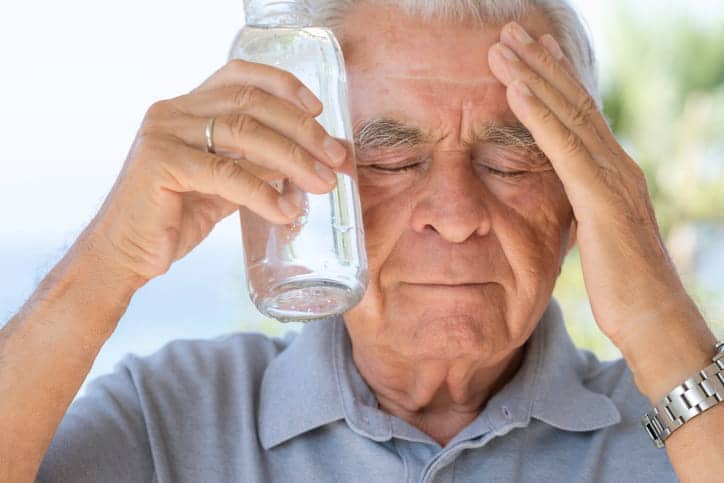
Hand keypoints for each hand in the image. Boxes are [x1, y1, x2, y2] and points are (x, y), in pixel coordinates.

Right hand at [86, 59, 347, 281]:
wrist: (124, 255)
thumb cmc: (175, 218)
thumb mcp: (225, 185)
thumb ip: (259, 167)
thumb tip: (313, 161)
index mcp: (187, 108)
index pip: (239, 76)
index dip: (283, 85)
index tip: (319, 110)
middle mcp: (173, 112)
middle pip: (251, 104)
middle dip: (302, 130)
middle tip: (336, 158)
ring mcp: (164, 134)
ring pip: (244, 133)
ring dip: (293, 159)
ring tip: (322, 185)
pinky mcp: (160, 164)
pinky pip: (226, 173)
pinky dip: (263, 193)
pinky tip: (286, 212)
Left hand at [487, 22, 701, 350]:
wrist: (653, 321)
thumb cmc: (622, 285)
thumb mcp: (594, 234)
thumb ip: (579, 205)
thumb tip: (561, 196)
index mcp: (611, 172)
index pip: (579, 114)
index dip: (553, 78)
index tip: (529, 51)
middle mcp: (616, 164)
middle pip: (573, 102)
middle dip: (540, 62)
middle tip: (511, 30)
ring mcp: (613, 178)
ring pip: (567, 115)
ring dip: (532, 76)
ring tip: (502, 46)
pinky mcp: (602, 200)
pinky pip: (564, 149)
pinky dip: (539, 116)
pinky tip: (515, 90)